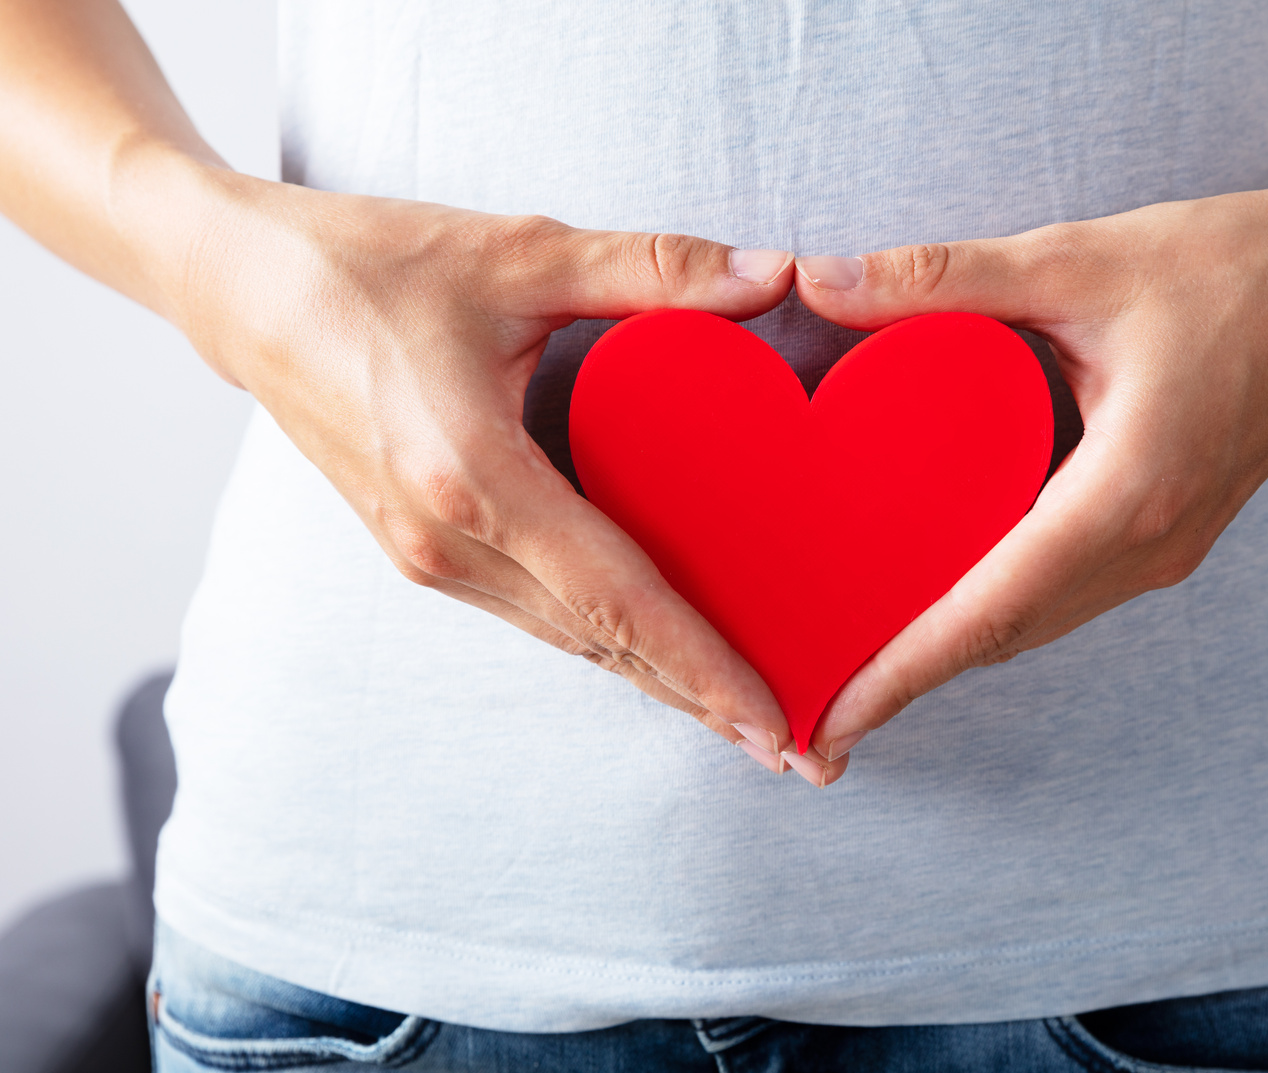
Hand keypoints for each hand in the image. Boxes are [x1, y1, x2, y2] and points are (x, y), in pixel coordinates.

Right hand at [172, 171, 799, 764]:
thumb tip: (775, 274)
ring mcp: (425, 556)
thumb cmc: (369, 265)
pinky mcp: (418, 548)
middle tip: (797, 750)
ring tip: (743, 712)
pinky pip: (533, 610)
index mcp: (471, 480)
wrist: (239, 289)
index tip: (774, 724)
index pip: (617, 599)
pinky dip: (604, 636)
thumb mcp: (517, 254)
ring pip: (567, 636)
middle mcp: (445, 542)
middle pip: (601, 641)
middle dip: (701, 699)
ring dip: (656, 677)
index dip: (703, 668)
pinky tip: (656, 644)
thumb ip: (652, 270)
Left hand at [780, 166, 1267, 785]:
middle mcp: (1149, 545)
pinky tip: (939, 589)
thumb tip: (821, 284)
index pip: (988, 610)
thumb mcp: (1077, 261)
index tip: (831, 724)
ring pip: (1035, 622)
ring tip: (858, 659)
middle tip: (814, 709)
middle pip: (1004, 636)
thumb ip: (943, 278)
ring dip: (951, 648)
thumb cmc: (1231, 267)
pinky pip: (1065, 593)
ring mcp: (1167, 550)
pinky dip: (996, 607)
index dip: (901, 674)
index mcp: (1126, 493)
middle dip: (907, 678)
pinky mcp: (1170, 533)